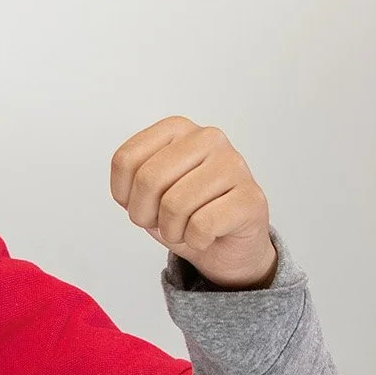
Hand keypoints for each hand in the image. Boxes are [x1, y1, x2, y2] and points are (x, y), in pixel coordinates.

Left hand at [109, 116, 275, 288]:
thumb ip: (132, 182)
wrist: (229, 246)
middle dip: (144, 215)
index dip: (124, 195)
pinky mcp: (251, 197)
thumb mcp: (147, 195)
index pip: (126, 160)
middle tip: (161, 224)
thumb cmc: (186, 215)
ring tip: (185, 230)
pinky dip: (196, 241)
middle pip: (148, 179)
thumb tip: (130, 191)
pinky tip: (207, 236)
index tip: (141, 205)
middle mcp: (208, 138)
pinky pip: (202, 225)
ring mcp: (233, 164)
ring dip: (172, 231)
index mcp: (177, 128)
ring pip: (175, 205)